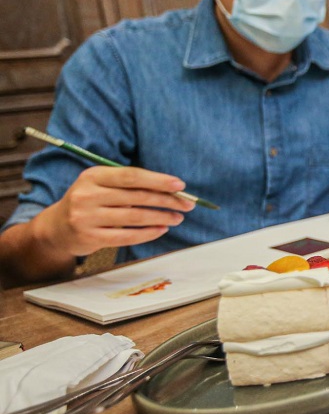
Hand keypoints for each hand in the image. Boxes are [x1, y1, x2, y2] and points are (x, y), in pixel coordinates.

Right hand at [36, 166, 194, 256]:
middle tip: (187, 204)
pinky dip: (148, 233)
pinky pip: (127, 236)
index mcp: (93, 176)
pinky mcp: (90, 237)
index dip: (158, 180)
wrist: (57, 228)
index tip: (180, 185)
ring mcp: (86, 217)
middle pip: (136, 197)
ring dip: (161, 217)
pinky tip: (161, 229)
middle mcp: (87, 195)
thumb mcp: (102, 186)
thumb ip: (130, 185)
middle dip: (166, 200)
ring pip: (134, 217)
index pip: (131, 176)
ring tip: (177, 218)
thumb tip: (171, 188)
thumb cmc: (90, 202)